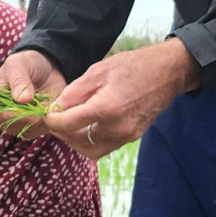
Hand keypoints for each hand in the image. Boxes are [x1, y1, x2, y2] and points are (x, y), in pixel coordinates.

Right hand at [0, 49, 66, 138]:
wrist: (47, 66)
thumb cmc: (26, 63)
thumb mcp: (18, 65)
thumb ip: (18, 81)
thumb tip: (21, 100)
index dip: (7, 113)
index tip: (22, 102)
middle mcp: (3, 115)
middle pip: (10, 126)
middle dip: (26, 116)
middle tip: (39, 103)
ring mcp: (19, 122)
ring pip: (26, 130)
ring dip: (38, 118)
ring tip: (46, 101)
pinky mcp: (35, 125)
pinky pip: (40, 130)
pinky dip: (47, 120)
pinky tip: (50, 106)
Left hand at [43, 39, 198, 158]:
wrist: (167, 73)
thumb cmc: (133, 66)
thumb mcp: (99, 70)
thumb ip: (75, 92)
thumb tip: (56, 108)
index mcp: (106, 107)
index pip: (67, 124)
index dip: (51, 121)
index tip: (48, 114)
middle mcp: (117, 127)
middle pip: (76, 141)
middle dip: (61, 132)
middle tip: (56, 118)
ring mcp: (126, 135)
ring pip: (90, 150)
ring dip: (75, 140)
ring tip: (71, 124)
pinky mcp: (132, 138)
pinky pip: (104, 148)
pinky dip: (91, 141)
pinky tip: (88, 126)